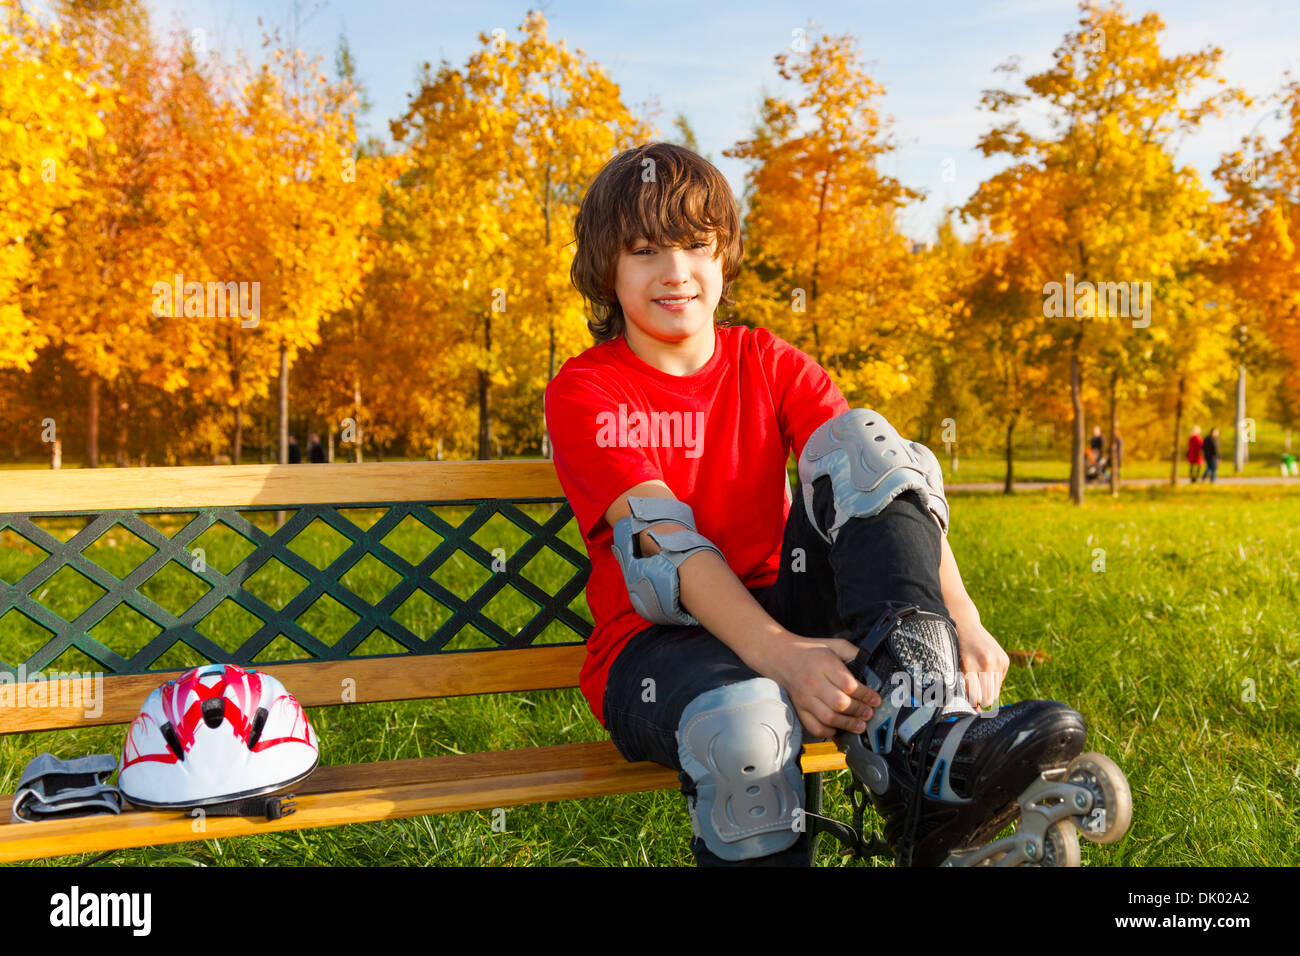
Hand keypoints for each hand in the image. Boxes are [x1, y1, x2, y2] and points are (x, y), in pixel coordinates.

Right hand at [760, 634, 881, 739]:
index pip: (848, 685)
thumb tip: (872, 669)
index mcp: (824, 663)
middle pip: (840, 703)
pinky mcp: (799, 709)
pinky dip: (828, 731)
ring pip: (829, 718)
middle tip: (869, 713)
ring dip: (848, 724)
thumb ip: (854, 654)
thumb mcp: (834, 645)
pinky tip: (838, 728)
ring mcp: (804, 698)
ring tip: (860, 724)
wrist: (780, 656)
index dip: (865, 694)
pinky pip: (814, 727)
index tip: (875, 699)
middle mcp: (813, 682)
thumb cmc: (810, 652)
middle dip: (859, 710)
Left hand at [950, 606, 1009, 708]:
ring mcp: (999, 660)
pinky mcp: (1005, 660)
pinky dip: (992, 681)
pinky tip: (983, 672)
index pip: (976, 696)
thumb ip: (963, 686)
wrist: (965, 625)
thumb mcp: (955, 666)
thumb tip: (975, 708)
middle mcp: (988, 662)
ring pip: (996, 691)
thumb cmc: (955, 648)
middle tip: (973, 697)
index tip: (968, 706)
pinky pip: (1000, 682)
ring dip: (987, 691)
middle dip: (981, 701)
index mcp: (971, 664)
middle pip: (989, 697)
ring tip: (977, 683)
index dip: (972, 703)